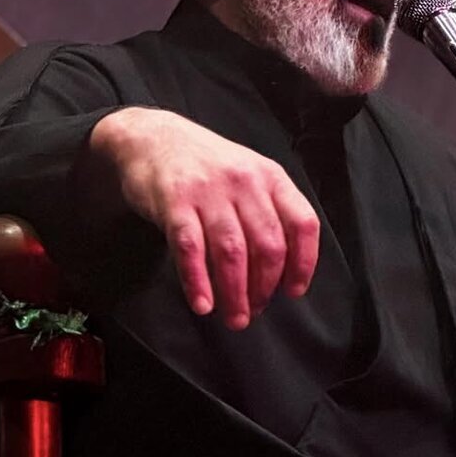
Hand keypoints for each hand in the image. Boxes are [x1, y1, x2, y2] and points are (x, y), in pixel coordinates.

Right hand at [89, 107, 318, 328]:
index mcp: (270, 177)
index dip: (303, 264)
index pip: (302, 224)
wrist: (152, 138)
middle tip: (255, 312)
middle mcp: (244, 182)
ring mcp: (208, 191)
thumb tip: (282, 271)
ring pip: (232, 252)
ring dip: (236, 294)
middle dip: (264, 288)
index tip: (292, 291)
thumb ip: (268, 211)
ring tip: (234, 318)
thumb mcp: (249, 175)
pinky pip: (191, 249)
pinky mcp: (174, 202)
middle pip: (268, 246)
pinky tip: (203, 304)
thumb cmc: (206, 167)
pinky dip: (198, 282)